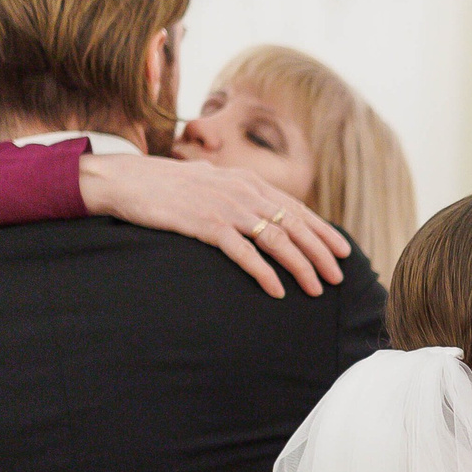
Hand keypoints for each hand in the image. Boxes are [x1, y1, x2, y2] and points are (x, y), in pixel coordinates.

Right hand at [79, 153, 348, 296]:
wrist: (128, 181)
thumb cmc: (168, 187)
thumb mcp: (212, 184)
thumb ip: (239, 196)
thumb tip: (263, 214)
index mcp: (247, 181)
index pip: (296, 208)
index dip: (323, 231)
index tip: (343, 251)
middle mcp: (243, 191)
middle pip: (295, 225)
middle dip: (321, 253)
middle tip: (338, 277)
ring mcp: (226, 207)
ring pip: (277, 239)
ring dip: (300, 266)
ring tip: (316, 289)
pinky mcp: (206, 224)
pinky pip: (243, 252)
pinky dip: (264, 272)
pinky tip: (277, 290)